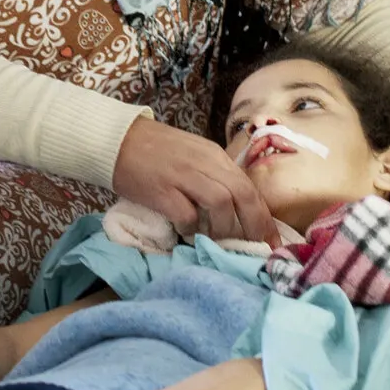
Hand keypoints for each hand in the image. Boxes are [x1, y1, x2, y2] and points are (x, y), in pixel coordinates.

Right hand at [110, 118, 276, 244]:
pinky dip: (191, 228)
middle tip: (256, 249)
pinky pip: (188, 215)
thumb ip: (214, 175)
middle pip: (243, 195)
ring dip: (223, 228)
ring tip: (216, 241)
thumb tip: (237, 209)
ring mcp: (183, 176)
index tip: (272, 241)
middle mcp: (204, 163)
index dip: (264, 217)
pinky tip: (185, 231)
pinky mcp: (162, 191)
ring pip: (222, 204)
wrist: (117, 140)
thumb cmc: (155, 150)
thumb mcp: (193, 155)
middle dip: (255, 227)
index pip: (250, 187)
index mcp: (214, 155)